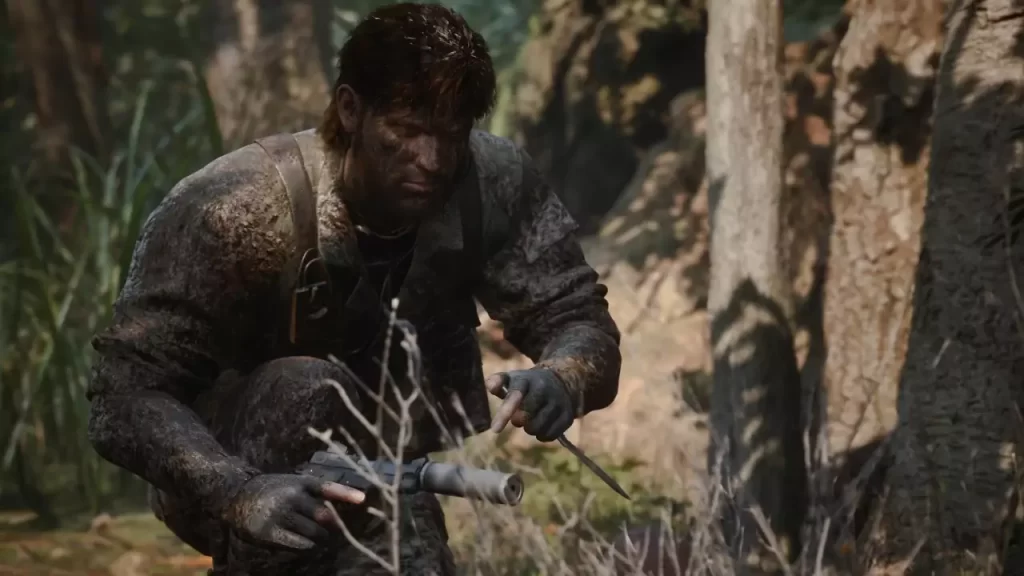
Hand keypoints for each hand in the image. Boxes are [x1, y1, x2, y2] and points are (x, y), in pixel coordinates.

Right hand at [221, 473, 364, 550]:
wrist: (237, 495)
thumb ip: (315, 492)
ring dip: (321, 538)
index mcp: (300, 482)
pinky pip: (299, 544)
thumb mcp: (294, 483)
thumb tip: (342, 507)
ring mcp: (281, 514)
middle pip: (325, 516)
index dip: (346, 493)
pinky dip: (307, 546)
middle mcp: (292, 496)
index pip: (327, 487)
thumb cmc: (273, 490)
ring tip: (319, 538)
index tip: (363, 499)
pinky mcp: (270, 531)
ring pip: (314, 532)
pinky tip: (307, 544)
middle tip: (334, 531)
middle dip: (334, 526)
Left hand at [485, 368, 574, 441]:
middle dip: (518, 421)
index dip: (505, 413)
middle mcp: (544, 389)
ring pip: (537, 428)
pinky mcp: (567, 415)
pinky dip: (542, 434)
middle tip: (518, 417)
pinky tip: (542, 424)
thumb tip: (490, 386)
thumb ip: (498, 381)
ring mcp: (558, 402)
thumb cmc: (527, 384)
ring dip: (530, 429)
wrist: (560, 381)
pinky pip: (549, 435)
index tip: (495, 430)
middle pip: (526, 418)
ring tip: (531, 419)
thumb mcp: (513, 379)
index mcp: (527, 379)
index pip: (515, 396)